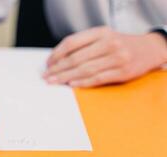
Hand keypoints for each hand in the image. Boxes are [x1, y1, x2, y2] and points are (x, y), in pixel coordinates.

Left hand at [43, 26, 166, 86]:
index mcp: (101, 32)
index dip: (56, 54)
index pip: (72, 42)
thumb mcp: (103, 37)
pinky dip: (83, 82)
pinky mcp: (123, 72)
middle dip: (57, 68)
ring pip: (85, 69)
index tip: (48, 63)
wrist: (149, 49)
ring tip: (54, 81)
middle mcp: (109, 43)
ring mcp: (117, 58)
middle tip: (46, 75)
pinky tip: (71, 84)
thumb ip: (84, 44)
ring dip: (66, 77)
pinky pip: (98, 78)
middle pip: (75, 58)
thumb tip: (58, 59)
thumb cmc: (120, 44)